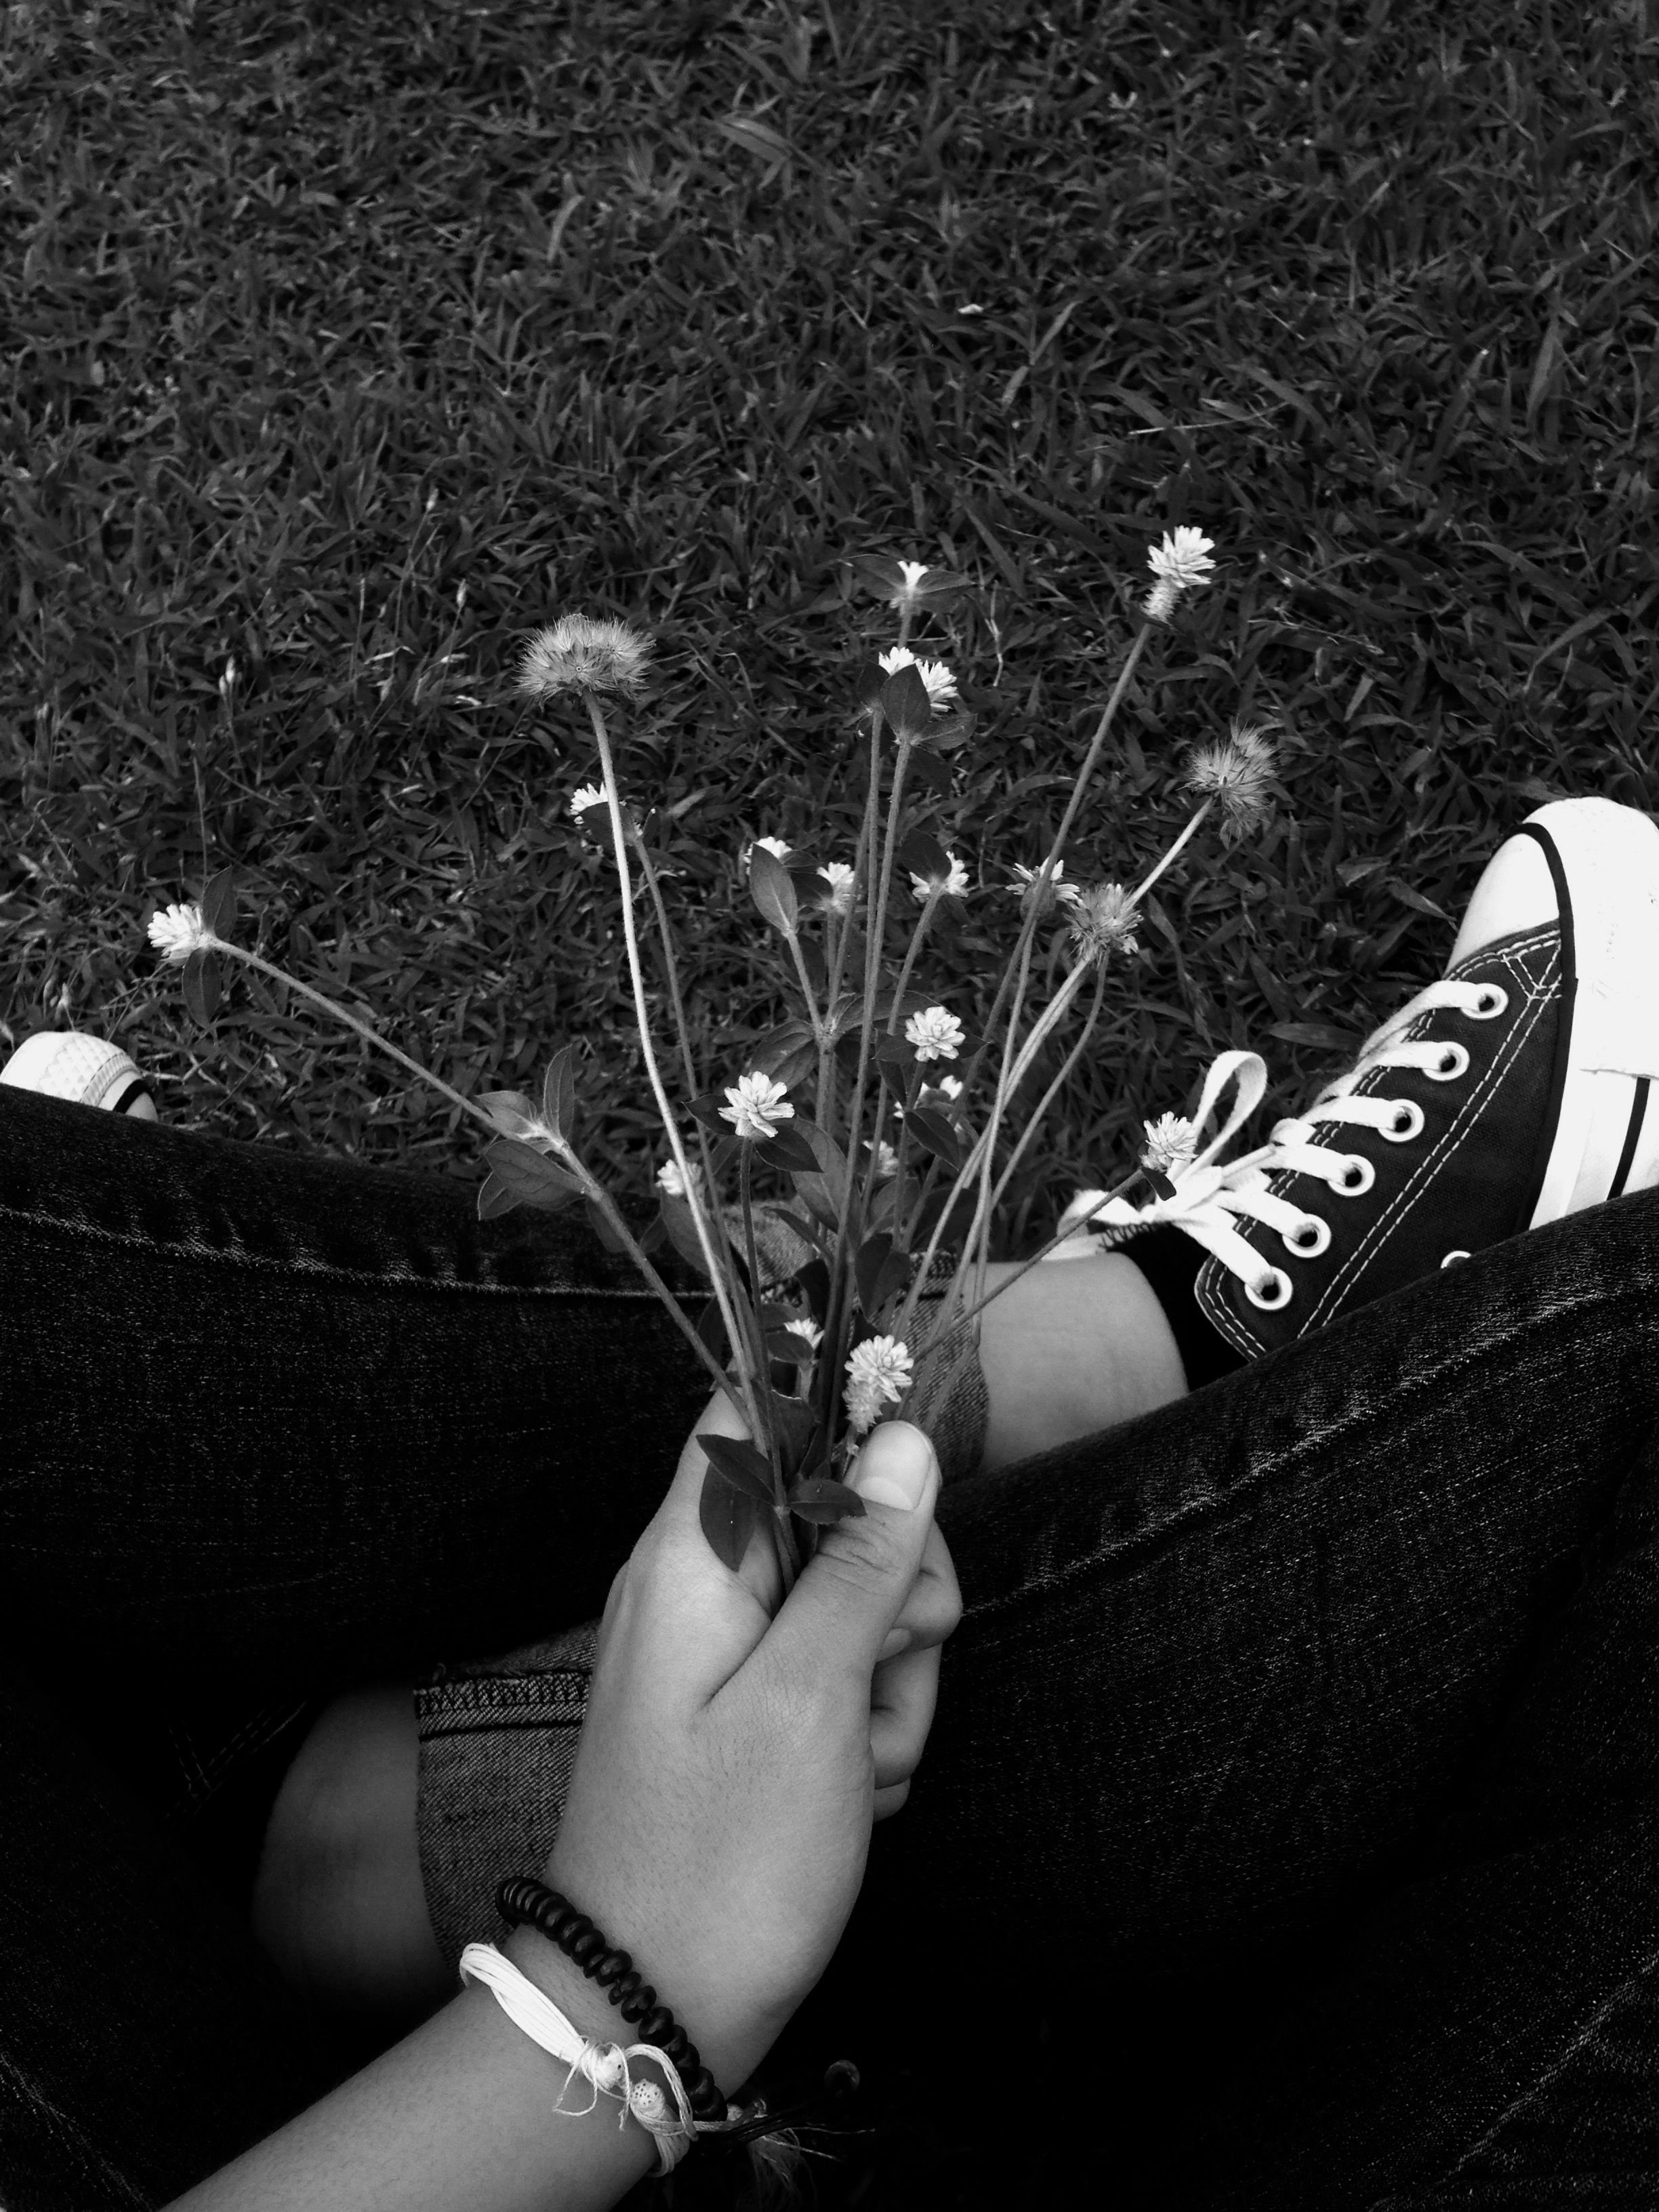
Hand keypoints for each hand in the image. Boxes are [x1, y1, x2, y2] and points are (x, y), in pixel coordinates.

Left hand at [543, 1392, 960, 2095]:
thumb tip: (901, 1438)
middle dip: (895, 1598)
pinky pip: (847, 1682)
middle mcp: (704, 1587)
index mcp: (690, 1556)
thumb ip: (860, 1560)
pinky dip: (868, 1736)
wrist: (653, 2012)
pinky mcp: (758, 1715)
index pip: (755, 1411)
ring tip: (853, 1768)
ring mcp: (731, 1655)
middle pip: (841, 1515)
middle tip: (881, 1675)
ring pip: (862, 1608)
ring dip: (890, 1688)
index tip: (903, 1495)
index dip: (841, 1421)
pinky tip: (852, 1796)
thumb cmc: (722, 1859)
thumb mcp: (811, 1700)